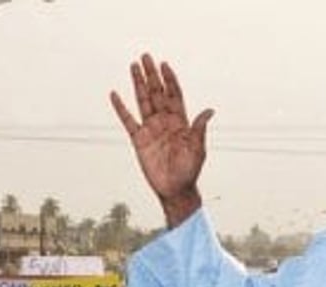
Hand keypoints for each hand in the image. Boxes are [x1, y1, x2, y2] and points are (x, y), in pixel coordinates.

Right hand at [111, 54, 214, 226]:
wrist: (175, 190)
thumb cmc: (189, 171)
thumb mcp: (198, 150)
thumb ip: (199, 129)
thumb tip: (209, 111)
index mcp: (180, 122)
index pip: (174, 95)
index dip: (170, 80)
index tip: (164, 64)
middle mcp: (165, 122)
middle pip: (157, 93)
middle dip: (152, 75)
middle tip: (146, 57)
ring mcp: (151, 129)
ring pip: (143, 101)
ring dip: (138, 84)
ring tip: (133, 66)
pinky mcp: (139, 140)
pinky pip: (128, 121)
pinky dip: (121, 108)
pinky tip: (115, 95)